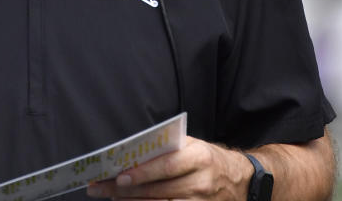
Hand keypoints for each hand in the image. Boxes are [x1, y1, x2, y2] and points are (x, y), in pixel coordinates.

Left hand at [86, 136, 252, 200]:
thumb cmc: (207, 159)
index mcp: (199, 157)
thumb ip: (166, 149)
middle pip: (158, 190)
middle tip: (101, 189)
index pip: (166, 166)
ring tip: (112, 199)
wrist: (240, 180)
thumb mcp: (192, 146)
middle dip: (125, 191)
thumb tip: (130, 154)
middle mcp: (201, 182)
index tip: (118, 177)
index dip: (142, 173)